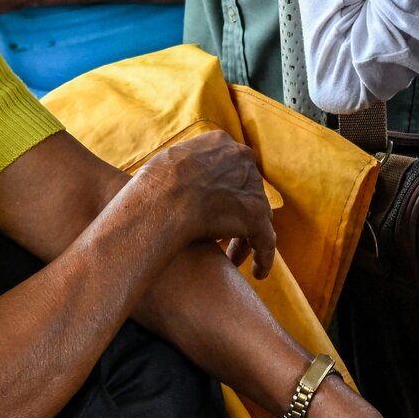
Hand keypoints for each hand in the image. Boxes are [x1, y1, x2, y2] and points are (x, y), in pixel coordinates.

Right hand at [130, 129, 277, 276]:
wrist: (161, 200)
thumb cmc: (152, 188)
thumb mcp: (165, 165)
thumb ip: (181, 169)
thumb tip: (173, 181)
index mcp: (220, 144)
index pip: (230, 171)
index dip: (222, 194)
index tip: (212, 211)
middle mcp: (241, 160)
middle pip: (245, 192)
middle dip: (235, 216)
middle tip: (221, 240)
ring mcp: (251, 186)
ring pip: (256, 217)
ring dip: (244, 238)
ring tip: (230, 259)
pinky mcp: (255, 215)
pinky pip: (266, 240)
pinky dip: (264, 258)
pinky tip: (258, 273)